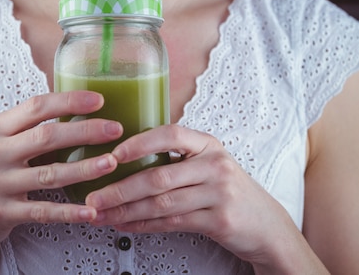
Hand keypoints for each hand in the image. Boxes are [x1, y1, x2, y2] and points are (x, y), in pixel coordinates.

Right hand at [0, 91, 121, 268]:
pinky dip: (69, 212)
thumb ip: (27, 129)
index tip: (98, 100)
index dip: (69, 101)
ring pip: (50, 174)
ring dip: (85, 169)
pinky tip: (90, 211)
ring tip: (111, 163)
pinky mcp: (0, 214)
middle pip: (47, 137)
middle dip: (86, 131)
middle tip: (114, 129)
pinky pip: (42, 211)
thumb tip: (75, 110)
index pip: (36, 107)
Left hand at [85, 125, 309, 269]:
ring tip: (103, 214)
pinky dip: (144, 225)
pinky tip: (126, 225)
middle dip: (121, 187)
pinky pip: (172, 222)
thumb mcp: (209, 163)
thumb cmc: (227, 190)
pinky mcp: (219, 220)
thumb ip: (178, 158)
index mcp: (208, 143)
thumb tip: (126, 159)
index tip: (112, 154)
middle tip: (94, 196)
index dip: (140, 143)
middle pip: (159, 175)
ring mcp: (219, 193)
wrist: (266, 224)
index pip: (171, 134)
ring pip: (162, 202)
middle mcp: (214, 164)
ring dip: (126, 210)